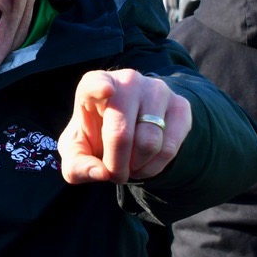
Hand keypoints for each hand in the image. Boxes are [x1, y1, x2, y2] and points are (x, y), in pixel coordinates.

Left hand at [58, 69, 190, 184]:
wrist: (128, 127)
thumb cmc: (95, 135)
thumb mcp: (76, 150)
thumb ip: (77, 165)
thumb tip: (101, 173)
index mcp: (94, 84)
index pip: (96, 83)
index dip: (100, 88)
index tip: (105, 91)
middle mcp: (128, 81)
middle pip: (122, 133)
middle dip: (116, 165)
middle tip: (115, 175)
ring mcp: (157, 90)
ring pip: (149, 143)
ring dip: (137, 167)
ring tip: (129, 167)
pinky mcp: (180, 106)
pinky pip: (170, 147)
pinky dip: (155, 167)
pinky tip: (145, 164)